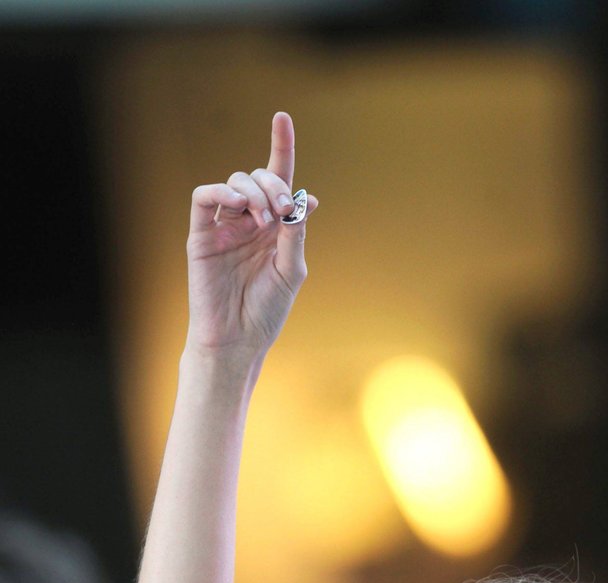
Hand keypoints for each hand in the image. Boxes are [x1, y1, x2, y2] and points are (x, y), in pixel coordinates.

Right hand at [185, 112, 316, 358]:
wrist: (237, 340)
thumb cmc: (265, 312)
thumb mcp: (291, 269)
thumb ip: (295, 232)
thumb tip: (307, 198)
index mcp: (273, 227)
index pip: (278, 178)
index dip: (280, 147)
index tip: (282, 117)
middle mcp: (248, 222)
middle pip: (259, 177)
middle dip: (275, 185)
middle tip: (285, 211)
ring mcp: (223, 227)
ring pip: (234, 182)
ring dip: (255, 193)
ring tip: (265, 220)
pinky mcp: (200, 235)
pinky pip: (204, 198)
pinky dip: (222, 192)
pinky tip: (239, 206)